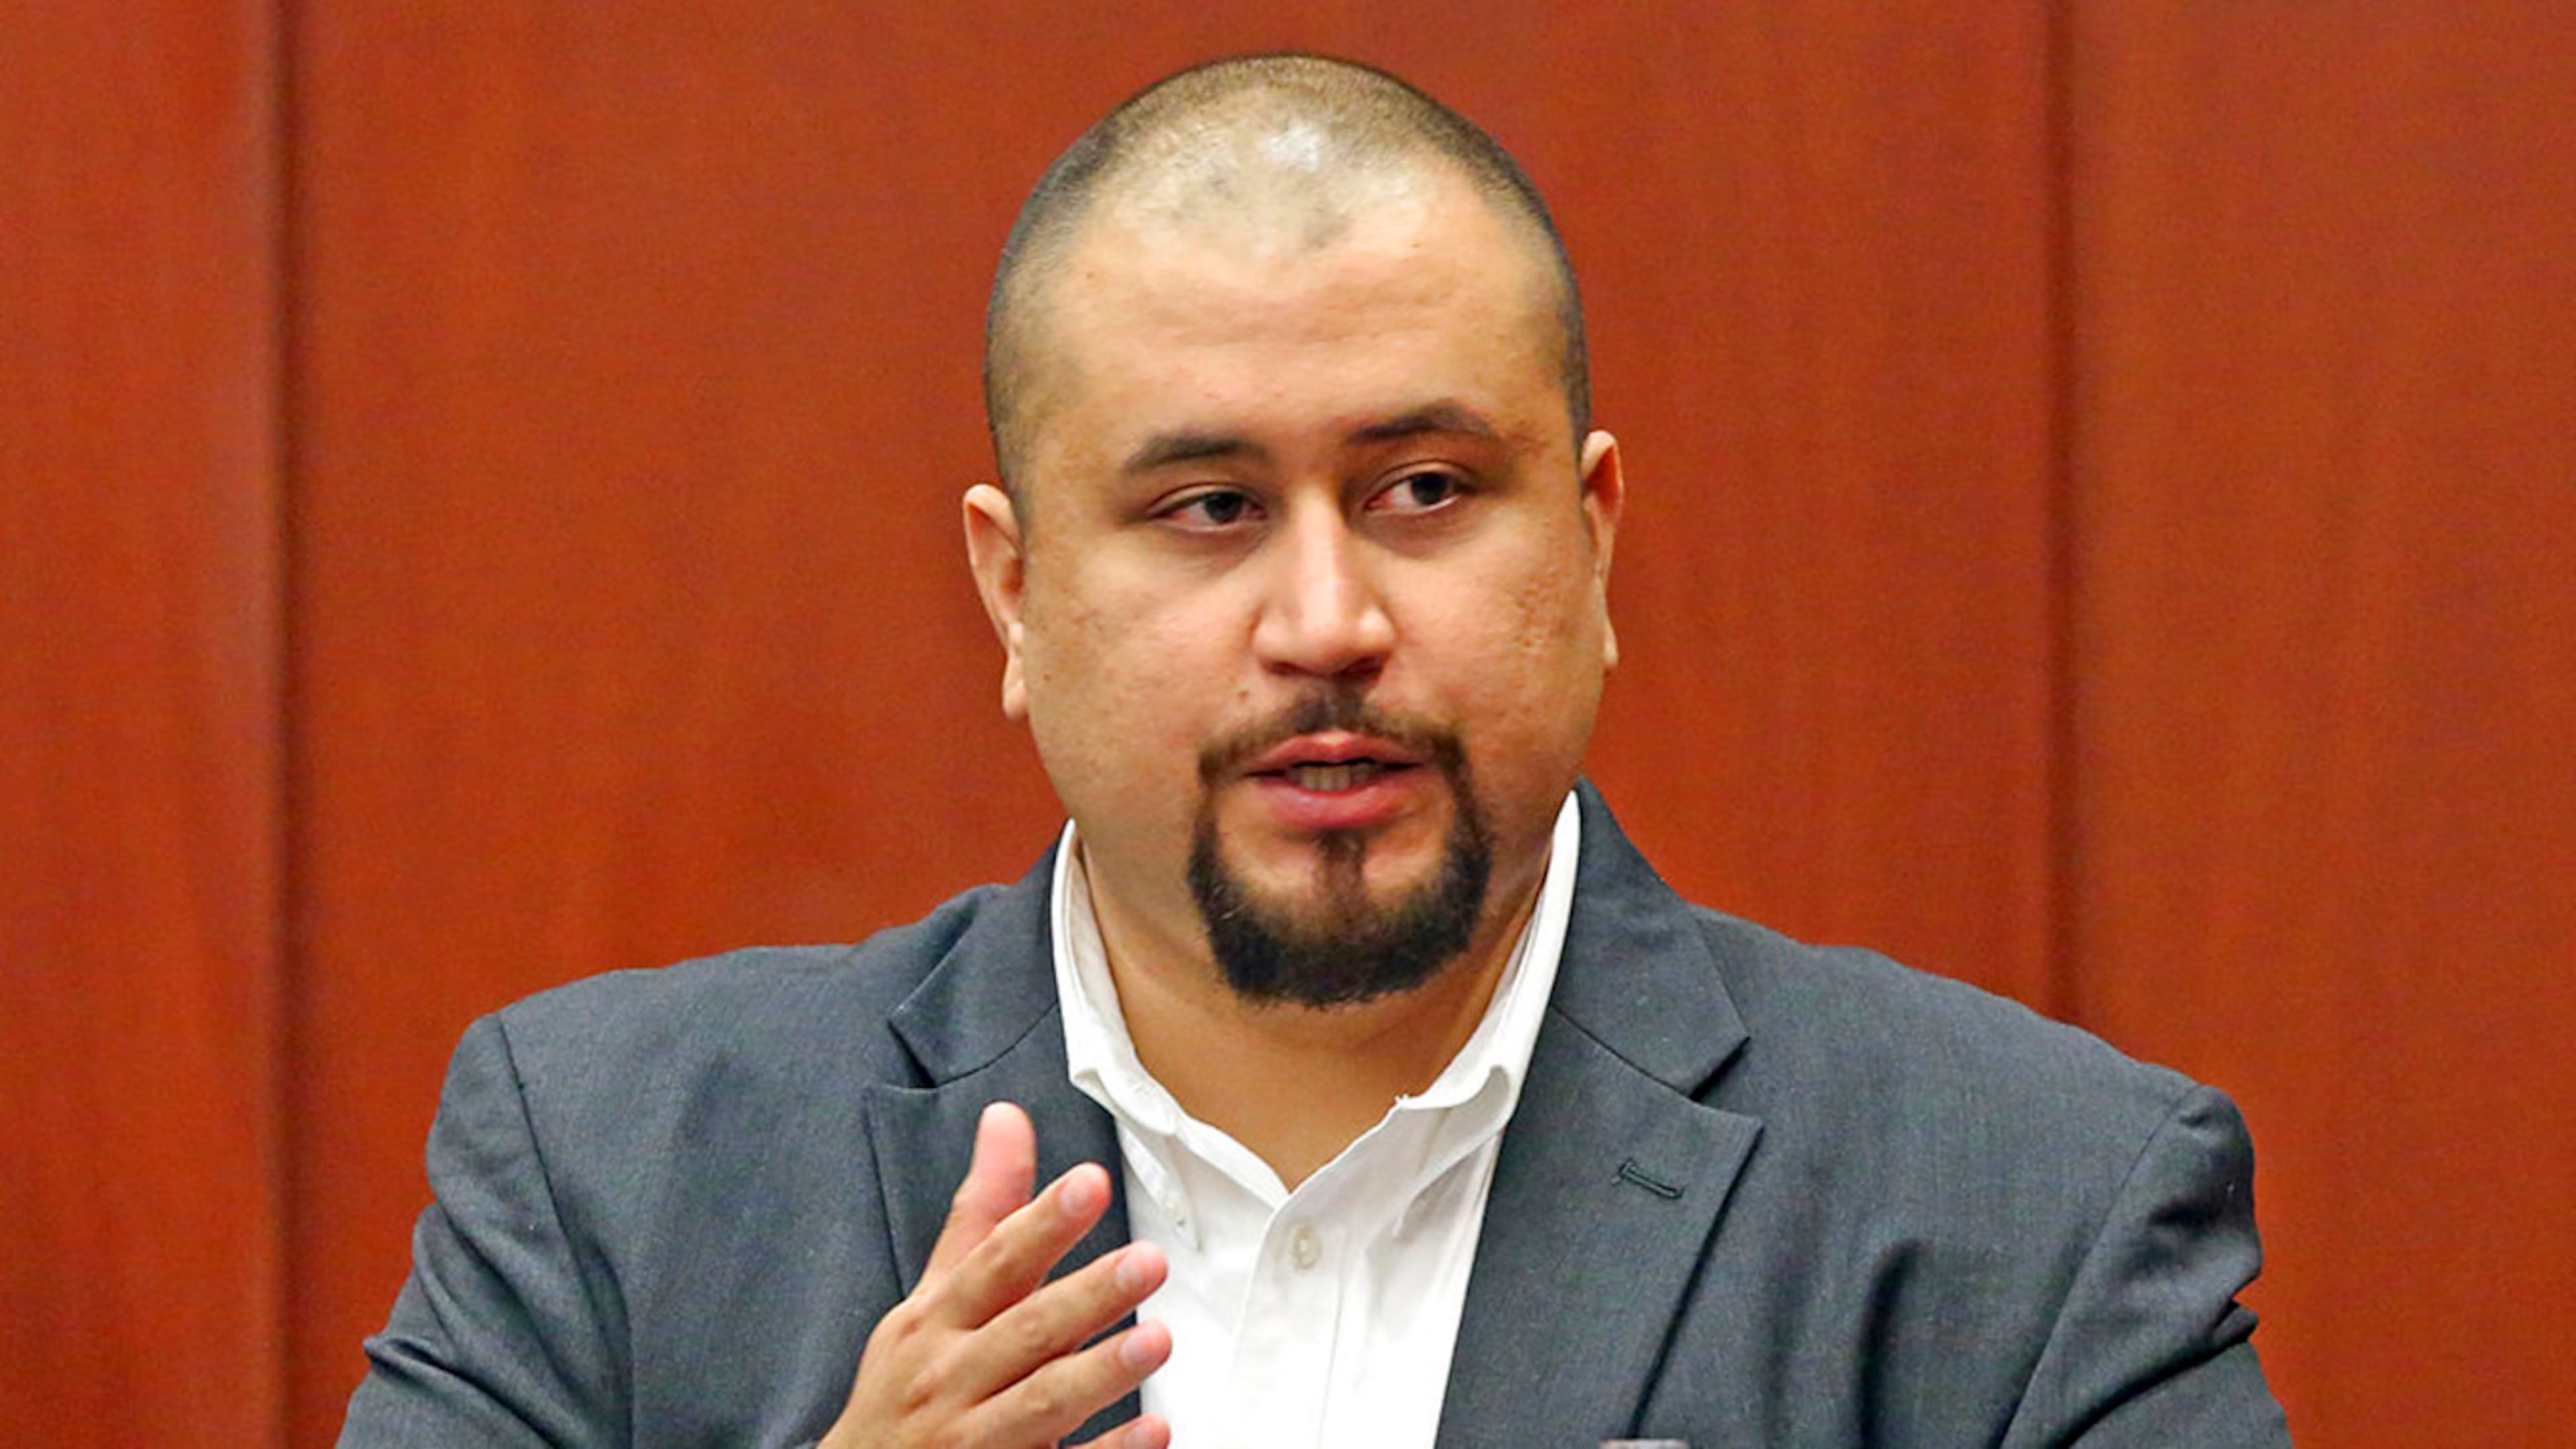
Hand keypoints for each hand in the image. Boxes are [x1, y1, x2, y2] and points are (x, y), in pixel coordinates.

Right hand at [821, 1102, 1171, 1448]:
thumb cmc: (906, 1387)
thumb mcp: (932, 1297)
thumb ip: (982, 1213)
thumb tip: (1007, 1120)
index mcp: (937, 1322)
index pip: (995, 1263)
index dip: (1042, 1223)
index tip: (1089, 1185)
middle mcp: (953, 1377)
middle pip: (1025, 1332)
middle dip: (1086, 1296)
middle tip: (1148, 1262)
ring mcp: (975, 1440)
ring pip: (1041, 1404)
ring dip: (1099, 1372)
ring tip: (1156, 1340)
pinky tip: (1152, 1430)